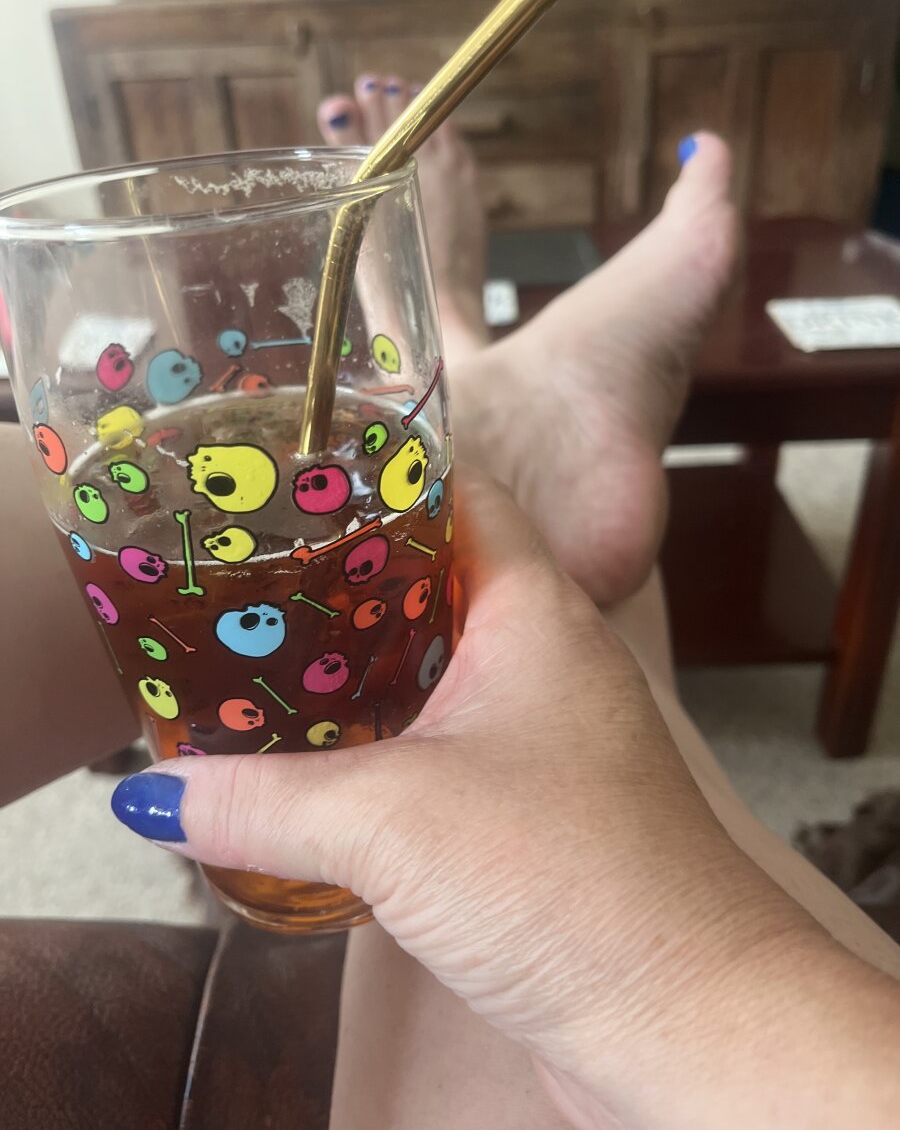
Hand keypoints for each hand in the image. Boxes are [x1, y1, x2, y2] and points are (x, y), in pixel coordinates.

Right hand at [112, 469, 823, 1126]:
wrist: (687, 1022)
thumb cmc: (572, 883)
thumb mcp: (392, 823)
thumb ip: (264, 802)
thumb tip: (155, 798)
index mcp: (535, 613)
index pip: (463, 495)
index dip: (383, 476)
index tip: (294, 481)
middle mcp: (547, 661)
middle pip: (434, 585)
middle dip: (343, 583)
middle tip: (248, 580)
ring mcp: (546, 738)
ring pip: (435, 676)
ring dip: (357, 677)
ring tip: (259, 668)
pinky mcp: (533, 811)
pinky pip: (442, 752)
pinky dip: (381, 750)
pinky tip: (315, 772)